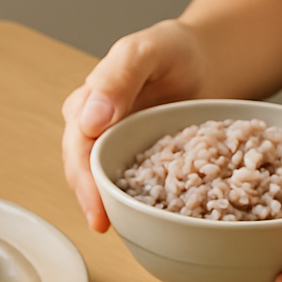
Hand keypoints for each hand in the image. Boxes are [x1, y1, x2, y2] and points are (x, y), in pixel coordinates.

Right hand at [61, 20, 205, 231]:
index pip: (77, 148)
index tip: (96, 206)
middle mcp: (95, 131)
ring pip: (106, 183)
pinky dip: (140, 203)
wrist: (203, 60)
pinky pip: (135, 186)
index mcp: (87, 104)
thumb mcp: (145, 50)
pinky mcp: (142, 163)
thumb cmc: (171, 50)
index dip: (84, 180)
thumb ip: (117, 77)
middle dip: (92, 201)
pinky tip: (151, 221)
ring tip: (127, 231)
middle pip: (84, 172)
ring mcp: (118, 149)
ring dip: (113, 206)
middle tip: (106, 227)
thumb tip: (89, 121)